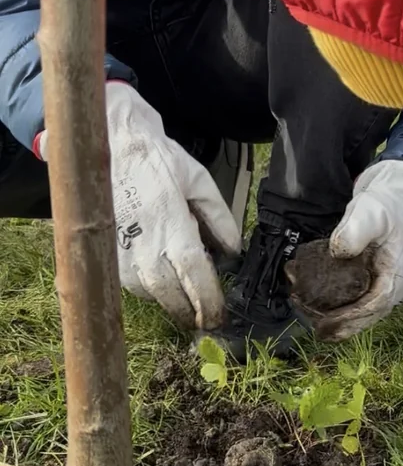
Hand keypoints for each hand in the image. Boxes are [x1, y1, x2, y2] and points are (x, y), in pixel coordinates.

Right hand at [39, 83, 242, 327]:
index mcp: (169, 222)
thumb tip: (232, 251)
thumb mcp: (198, 180)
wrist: (108, 145)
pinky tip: (163, 277)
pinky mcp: (107, 253)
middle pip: (169, 295)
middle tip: (206, 320)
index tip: (218, 316)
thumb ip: (219, 217)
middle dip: (189, 313)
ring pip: (150, 293)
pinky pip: (133, 283)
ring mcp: (121, 251)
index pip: (192, 274)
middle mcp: (143, 243)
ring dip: (171, 300)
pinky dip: (151, 287)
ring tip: (188, 297)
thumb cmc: (156, 160)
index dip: (207, 300)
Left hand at [311, 160, 402, 339]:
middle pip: (372, 314)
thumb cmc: (390, 202)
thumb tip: (338, 251)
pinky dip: (351, 306)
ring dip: (346, 318)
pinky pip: (371, 299)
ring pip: (372, 309)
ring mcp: (399, 283)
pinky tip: (331, 307)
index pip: (374, 305)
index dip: (349, 319)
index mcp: (401, 272)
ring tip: (318, 321)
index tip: (324, 325)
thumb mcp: (371, 210)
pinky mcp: (390, 279)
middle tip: (316, 329)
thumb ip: (355, 230)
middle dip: (344, 325)